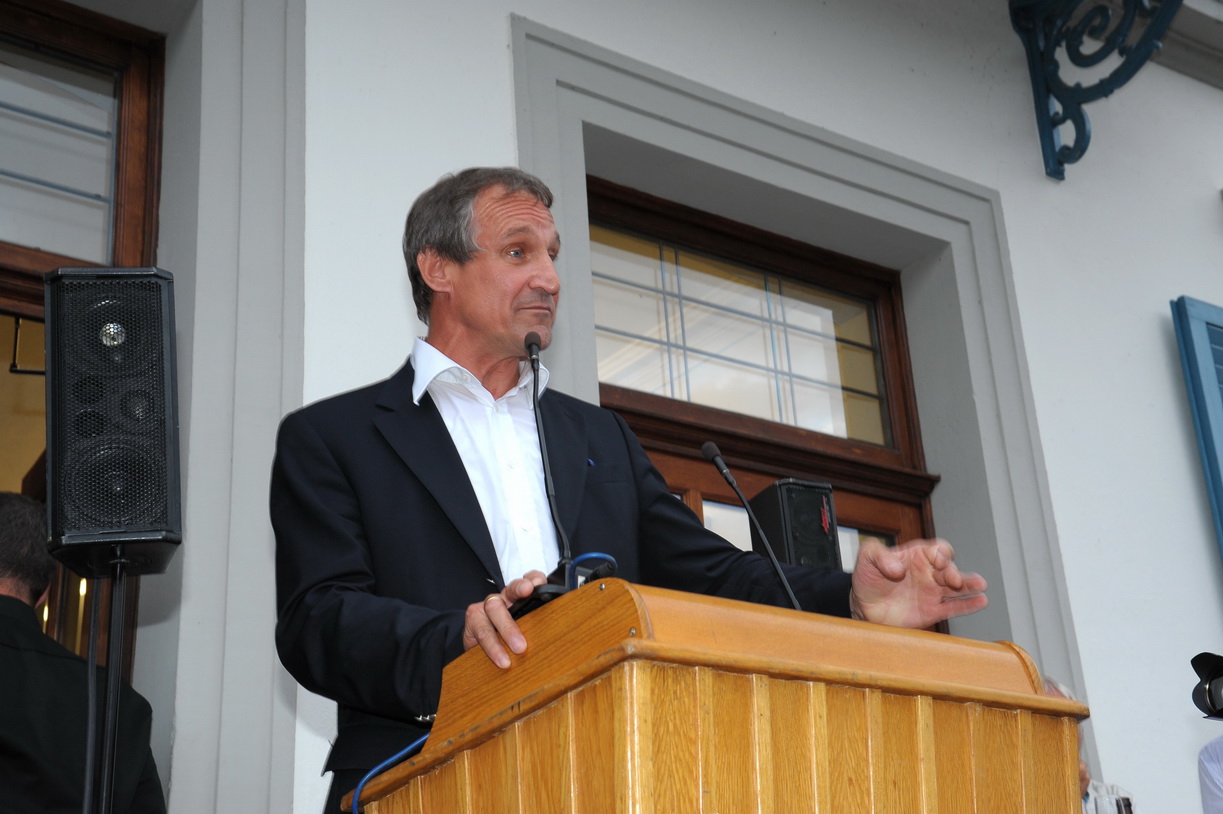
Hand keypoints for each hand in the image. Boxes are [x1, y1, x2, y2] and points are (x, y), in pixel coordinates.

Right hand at [462, 570, 547, 667]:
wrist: (478, 650)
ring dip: (508, 629)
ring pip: (495, 608)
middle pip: (511, 588)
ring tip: (520, 648)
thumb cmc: (508, 640)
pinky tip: (503, 659)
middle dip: (519, 589)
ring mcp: (486, 607)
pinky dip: (494, 648)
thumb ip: (538, 628)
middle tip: (528, 591)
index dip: (534, 578)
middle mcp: (503, 598)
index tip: (540, 581)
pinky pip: (483, 632)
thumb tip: (560, 637)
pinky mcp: (473, 621)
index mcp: (519, 598)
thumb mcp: (525, 631)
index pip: (529, 581)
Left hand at [849, 538, 987, 628]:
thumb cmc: (867, 578)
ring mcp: (933, 592)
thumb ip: (879, 555)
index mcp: (917, 556)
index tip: (939, 561)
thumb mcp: (867, 557)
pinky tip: (981, 602)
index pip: (937, 550)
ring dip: (969, 585)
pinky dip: (968, 605)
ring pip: (957, 588)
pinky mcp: (933, 611)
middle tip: (955, 580)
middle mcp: (929, 572)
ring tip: (981, 586)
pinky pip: (953, 607)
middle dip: (955, 573)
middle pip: (950, 569)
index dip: (941, 554)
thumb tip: (897, 568)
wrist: (863, 606)